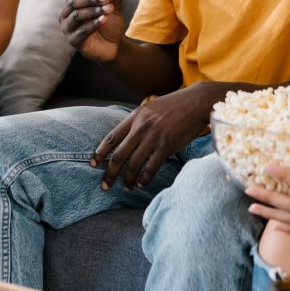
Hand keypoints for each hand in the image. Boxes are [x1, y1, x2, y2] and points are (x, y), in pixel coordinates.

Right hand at [59, 0, 125, 61]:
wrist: (113, 45)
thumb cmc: (109, 23)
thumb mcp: (113, 7)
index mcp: (74, 1)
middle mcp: (67, 13)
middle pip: (74, 1)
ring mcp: (68, 27)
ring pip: (77, 16)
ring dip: (93, 11)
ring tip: (108, 9)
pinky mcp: (73, 41)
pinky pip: (81, 31)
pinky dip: (93, 24)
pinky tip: (104, 20)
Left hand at [91, 92, 207, 190]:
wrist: (196, 102)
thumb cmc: (175, 105)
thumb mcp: (151, 107)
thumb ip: (138, 120)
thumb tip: (128, 136)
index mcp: (135, 117)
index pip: (111, 138)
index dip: (100, 153)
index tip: (93, 164)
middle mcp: (141, 128)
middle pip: (118, 155)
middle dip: (109, 173)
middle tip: (104, 185)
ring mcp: (153, 138)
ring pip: (133, 165)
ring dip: (127, 180)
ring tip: (126, 188)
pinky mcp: (166, 146)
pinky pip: (151, 167)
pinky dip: (144, 178)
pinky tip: (141, 184)